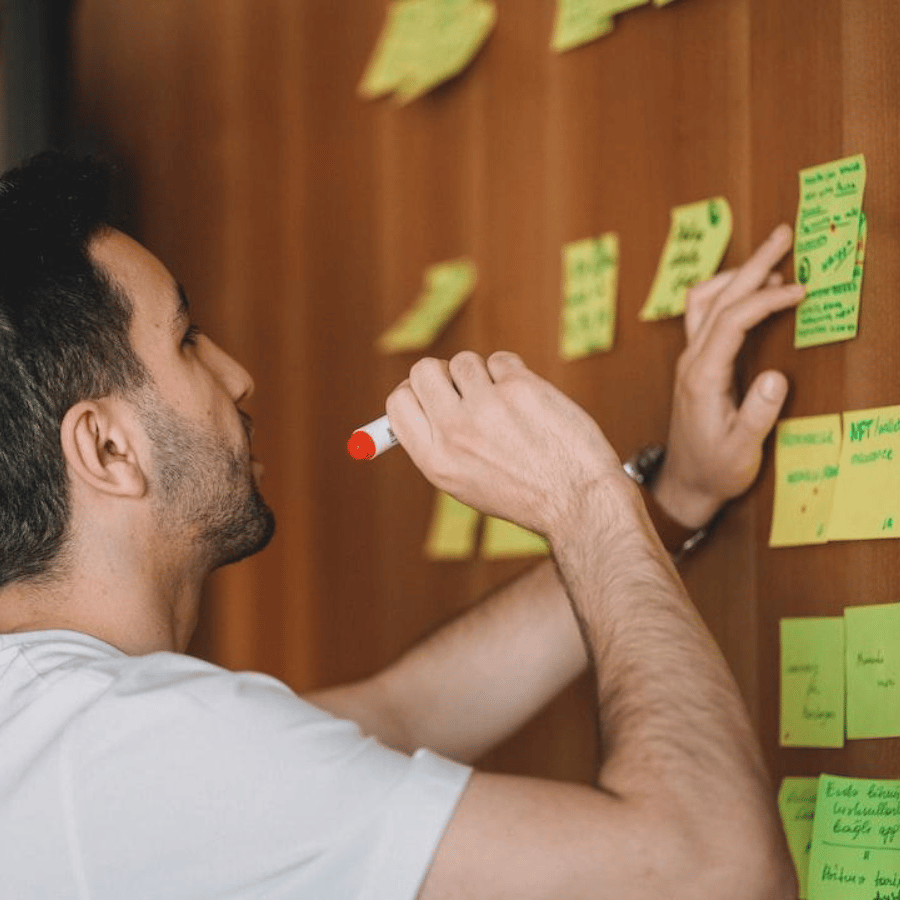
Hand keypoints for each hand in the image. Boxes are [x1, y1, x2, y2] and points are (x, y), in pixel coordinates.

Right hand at [386, 350, 627, 538]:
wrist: (578, 500)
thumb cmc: (523, 493)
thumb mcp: (464, 483)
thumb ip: (437, 443)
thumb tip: (415, 400)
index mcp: (435, 460)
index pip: (398, 402)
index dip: (413, 391)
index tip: (429, 392)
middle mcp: (454, 432)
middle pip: (424, 371)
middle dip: (443, 373)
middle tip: (466, 389)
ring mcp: (486, 406)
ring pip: (465, 361)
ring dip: (483, 375)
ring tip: (506, 405)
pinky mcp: (519, 387)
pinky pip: (501, 360)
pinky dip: (512, 373)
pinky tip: (528, 401)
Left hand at [653, 224, 804, 528]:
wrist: (685, 484)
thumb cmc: (715, 470)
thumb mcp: (742, 450)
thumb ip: (758, 415)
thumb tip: (776, 377)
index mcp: (703, 378)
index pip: (732, 321)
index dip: (765, 300)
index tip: (799, 290)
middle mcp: (691, 362)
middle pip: (717, 299)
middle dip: (751, 264)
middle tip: (782, 234)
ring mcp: (689, 361)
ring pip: (703, 302)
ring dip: (735, 275)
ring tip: (770, 258)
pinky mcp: (694, 365)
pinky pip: (704, 316)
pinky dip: (726, 293)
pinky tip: (748, 290)